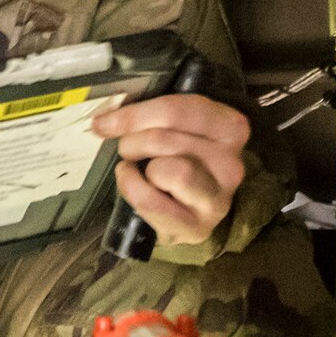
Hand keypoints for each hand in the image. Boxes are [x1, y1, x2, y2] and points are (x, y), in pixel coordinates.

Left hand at [91, 93, 248, 245]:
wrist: (188, 212)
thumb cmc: (179, 162)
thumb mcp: (173, 130)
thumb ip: (149, 117)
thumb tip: (105, 120)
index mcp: (230, 127)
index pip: (176, 110)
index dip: (133, 115)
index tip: (104, 122)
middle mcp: (231, 162)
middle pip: (163, 138)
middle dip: (132, 142)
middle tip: (129, 150)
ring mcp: (217, 198)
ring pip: (163, 169)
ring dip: (139, 168)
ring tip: (142, 171)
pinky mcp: (199, 227)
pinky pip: (150, 201)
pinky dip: (133, 190)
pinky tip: (136, 186)